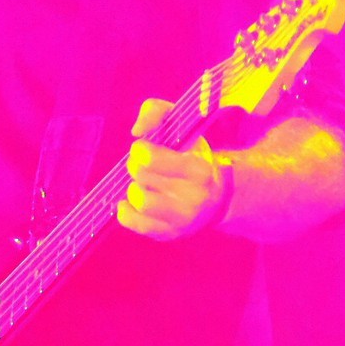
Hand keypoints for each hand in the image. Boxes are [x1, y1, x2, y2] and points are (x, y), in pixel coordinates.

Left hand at [116, 98, 232, 240]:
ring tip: (143, 184)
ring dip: (134, 189)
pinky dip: (126, 212)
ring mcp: (183, 219)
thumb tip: (137, 130)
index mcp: (200, 169)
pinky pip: (136, 224)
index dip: (140, 150)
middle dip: (136, 166)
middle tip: (142, 166)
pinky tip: (130, 202)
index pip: (150, 157)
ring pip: (139, 200)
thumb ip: (156, 111)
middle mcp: (195, 196)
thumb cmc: (191, 155)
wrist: (218, 196)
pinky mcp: (170, 233)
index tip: (145, 148)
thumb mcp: (181, 126)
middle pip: (141, 175)